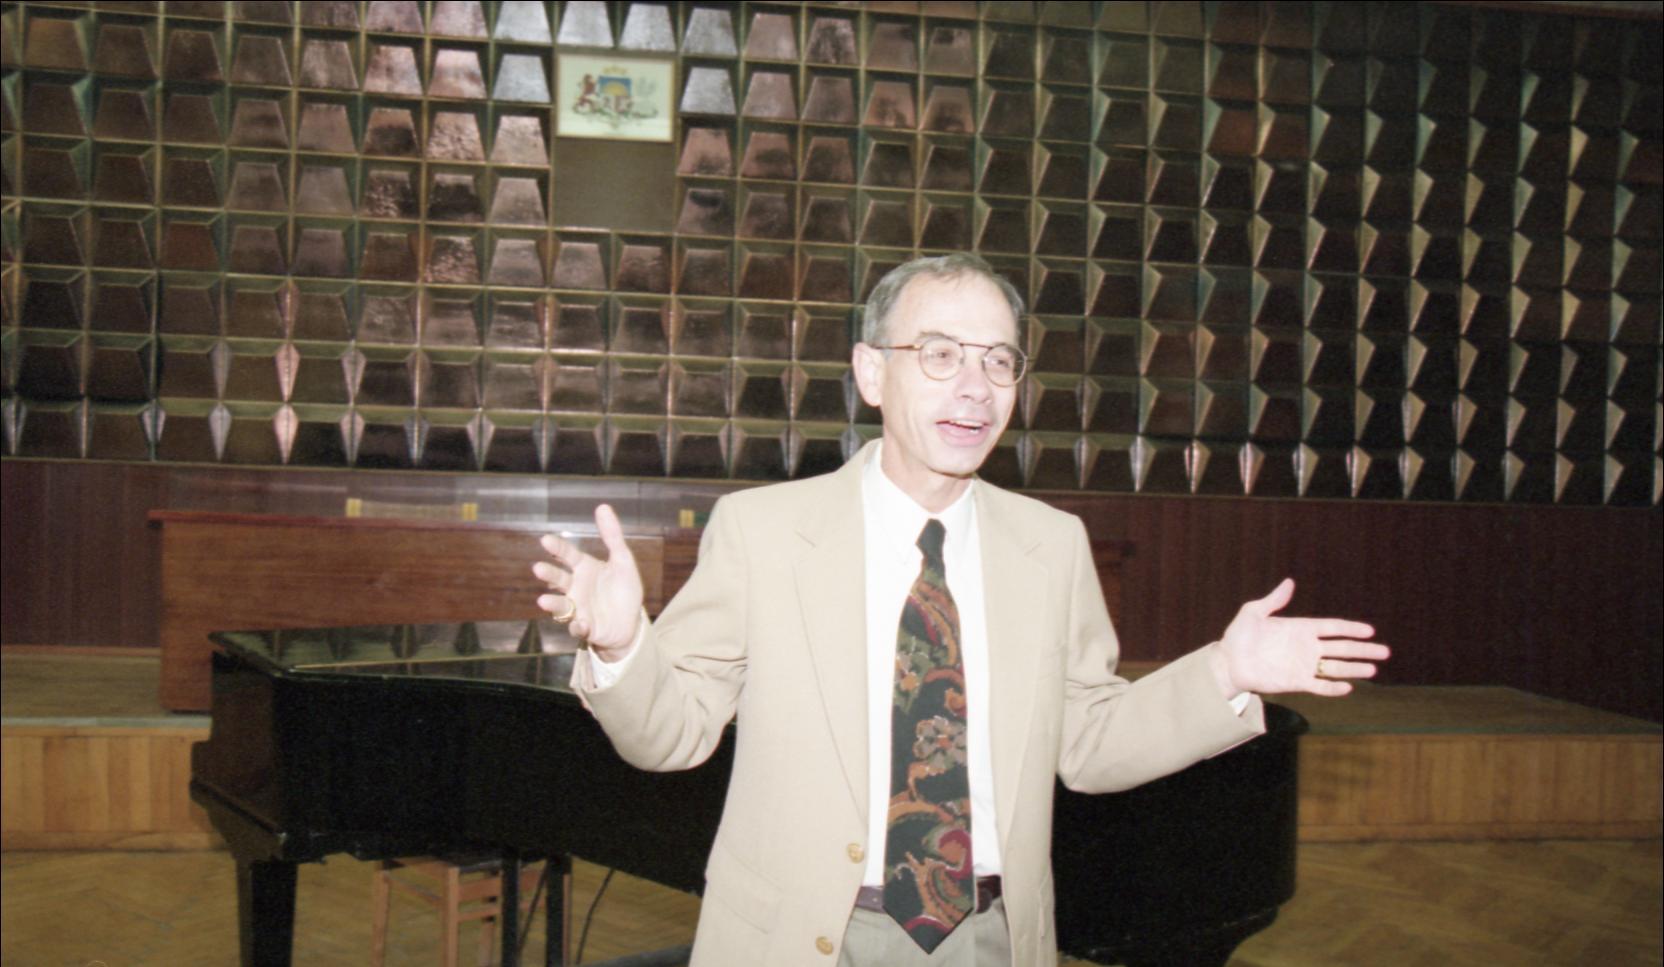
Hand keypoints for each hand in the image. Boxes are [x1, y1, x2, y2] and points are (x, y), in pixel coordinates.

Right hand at [532, 504, 642, 659]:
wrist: (631, 622)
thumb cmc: (624, 589)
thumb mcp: (623, 560)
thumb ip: (612, 535)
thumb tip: (602, 506)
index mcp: (584, 568)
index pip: (567, 555)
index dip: (557, 548)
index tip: (545, 540)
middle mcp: (575, 587)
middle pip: (558, 579)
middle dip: (548, 574)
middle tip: (538, 569)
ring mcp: (577, 608)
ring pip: (560, 605)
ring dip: (552, 603)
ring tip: (543, 601)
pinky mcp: (584, 627)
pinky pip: (577, 628)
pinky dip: (578, 626)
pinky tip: (582, 624)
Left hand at [1212, 578, 1388, 697]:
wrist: (1228, 662)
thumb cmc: (1239, 635)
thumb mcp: (1253, 612)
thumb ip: (1273, 600)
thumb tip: (1289, 582)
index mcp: (1300, 628)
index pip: (1332, 628)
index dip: (1351, 629)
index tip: (1370, 630)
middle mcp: (1306, 647)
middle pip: (1341, 648)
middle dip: (1363, 650)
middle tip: (1385, 652)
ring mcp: (1303, 665)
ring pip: (1335, 668)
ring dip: (1354, 669)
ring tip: (1373, 670)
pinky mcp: (1296, 682)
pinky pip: (1319, 686)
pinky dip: (1333, 687)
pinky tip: (1349, 687)